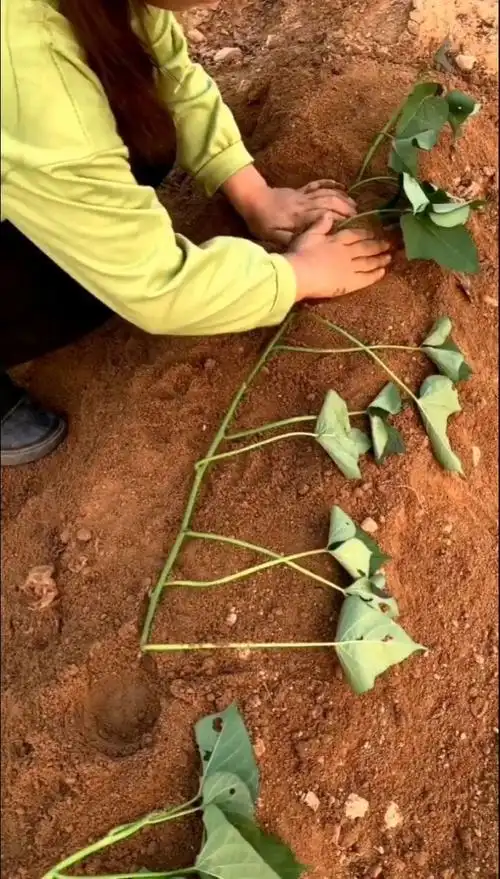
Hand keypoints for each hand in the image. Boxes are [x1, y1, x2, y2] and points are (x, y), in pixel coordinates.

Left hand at [223, 166, 356, 243]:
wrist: (252, 200)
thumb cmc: (262, 222)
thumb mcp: (273, 237)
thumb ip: (291, 240)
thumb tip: (308, 244)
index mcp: (299, 217)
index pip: (325, 216)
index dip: (340, 220)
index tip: (352, 227)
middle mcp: (305, 203)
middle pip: (331, 203)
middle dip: (347, 210)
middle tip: (360, 218)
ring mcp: (304, 195)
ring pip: (328, 193)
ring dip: (343, 198)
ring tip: (356, 206)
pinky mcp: (301, 190)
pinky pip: (318, 184)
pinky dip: (331, 184)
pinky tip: (342, 187)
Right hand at [284, 213, 391, 301]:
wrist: (299, 275)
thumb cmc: (301, 254)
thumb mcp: (309, 235)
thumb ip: (320, 225)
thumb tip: (329, 214)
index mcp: (337, 240)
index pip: (355, 235)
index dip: (365, 233)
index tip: (374, 233)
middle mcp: (347, 253)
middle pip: (366, 248)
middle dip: (378, 245)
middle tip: (389, 244)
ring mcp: (350, 268)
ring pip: (368, 262)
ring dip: (380, 259)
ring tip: (389, 257)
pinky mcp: (350, 283)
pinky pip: (366, 278)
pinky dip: (375, 275)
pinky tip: (382, 272)